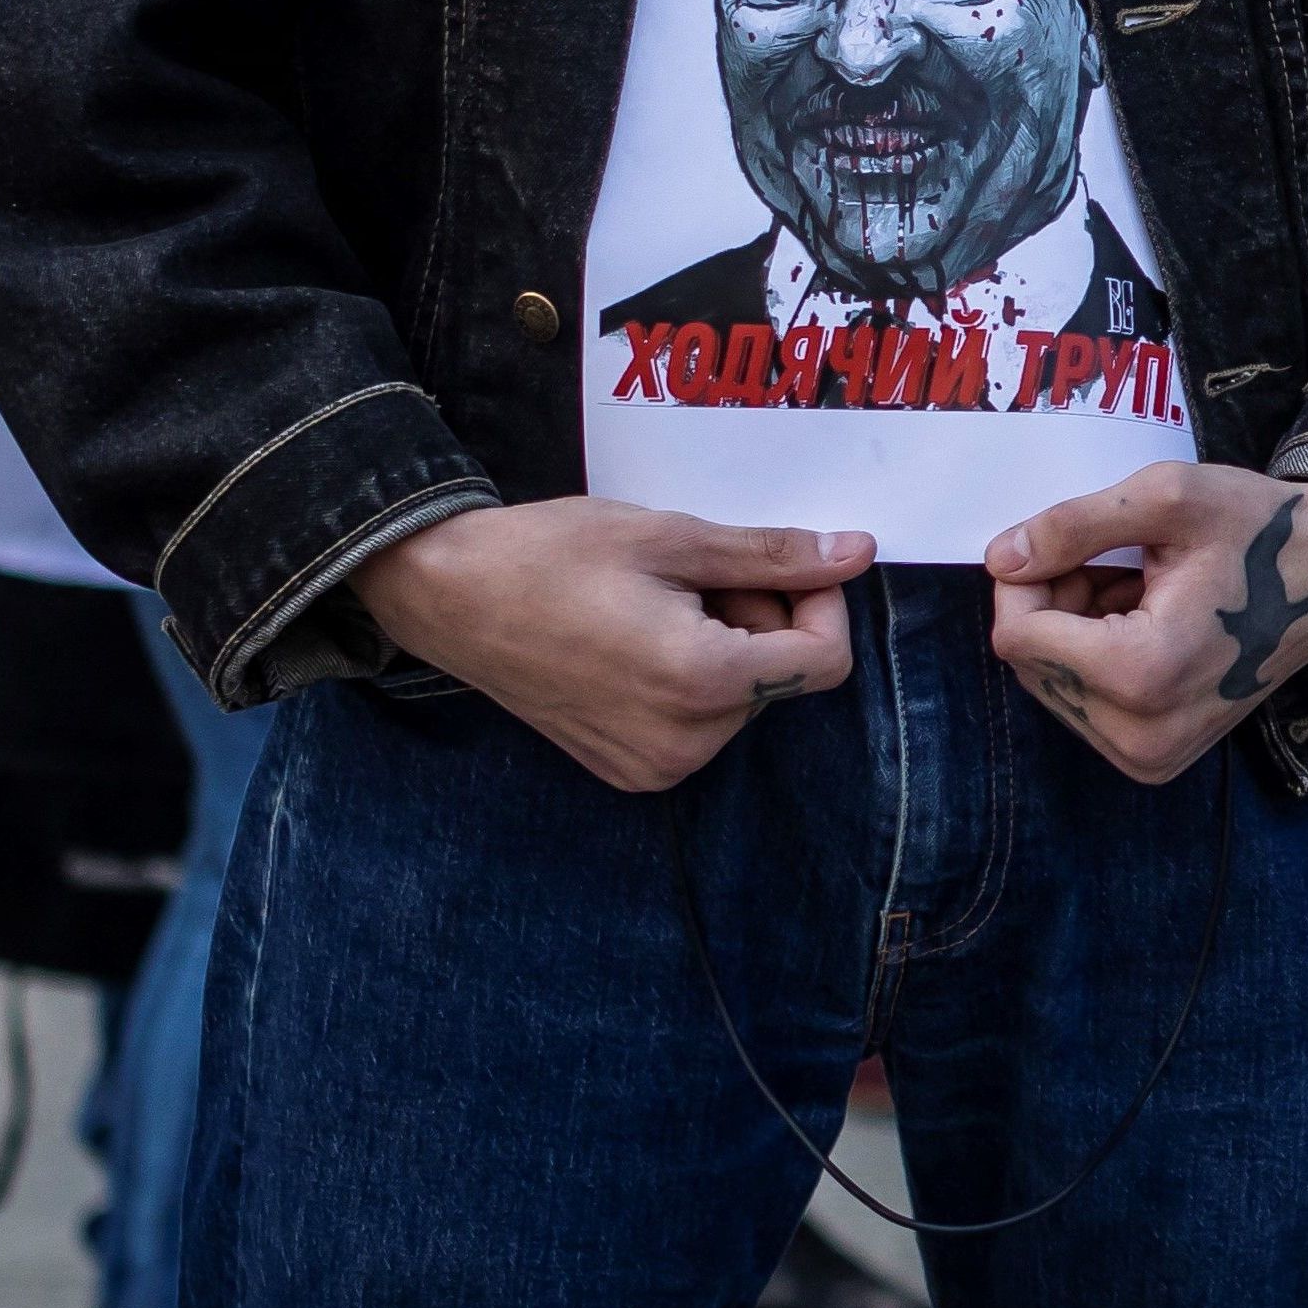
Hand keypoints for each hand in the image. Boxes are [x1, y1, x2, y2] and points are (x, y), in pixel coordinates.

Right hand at [353, 498, 869, 794]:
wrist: (449, 596)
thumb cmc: (552, 556)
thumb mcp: (674, 539)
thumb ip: (773, 555)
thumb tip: (858, 552)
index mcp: (701, 684)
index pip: (825, 662)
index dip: (820, 604)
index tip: (777, 564)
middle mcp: (683, 743)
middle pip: (782, 676)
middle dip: (763, 615)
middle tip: (695, 574)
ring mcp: (652, 765)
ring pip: (743, 697)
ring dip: (728, 642)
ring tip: (658, 602)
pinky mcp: (627, 768)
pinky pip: (699, 720)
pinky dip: (693, 675)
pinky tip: (640, 635)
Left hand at [988, 466, 1307, 787]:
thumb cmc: (1260, 527)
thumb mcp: (1168, 498)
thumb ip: (1072, 526)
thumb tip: (999, 559)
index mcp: (1143, 672)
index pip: (1017, 634)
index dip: (1029, 576)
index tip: (1076, 541)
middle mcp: (1141, 734)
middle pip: (1030, 664)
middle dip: (1055, 605)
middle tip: (1119, 564)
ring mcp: (1150, 757)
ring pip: (1051, 686)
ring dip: (1075, 631)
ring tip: (1142, 593)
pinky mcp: (1156, 761)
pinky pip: (1084, 707)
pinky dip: (1098, 660)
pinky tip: (1149, 625)